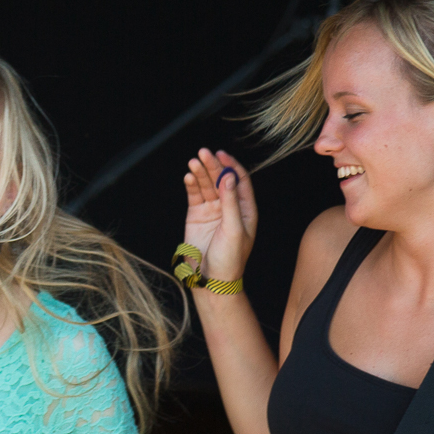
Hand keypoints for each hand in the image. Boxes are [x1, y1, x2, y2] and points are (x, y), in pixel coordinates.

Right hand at [182, 149, 257, 283]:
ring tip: (193, 162)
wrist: (211, 280)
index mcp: (245, 210)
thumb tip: (228, 177)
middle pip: (221, 179)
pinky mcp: (196, 216)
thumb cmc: (229, 259)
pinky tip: (188, 177)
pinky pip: (194, 196)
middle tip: (203, 153)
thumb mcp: (234, 230)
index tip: (221, 155)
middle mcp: (229, 207)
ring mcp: (212, 211)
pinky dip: (191, 185)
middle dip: (213, 165)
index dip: (231, 166)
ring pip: (206, 185)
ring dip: (200, 173)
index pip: (239, 181)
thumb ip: (231, 202)